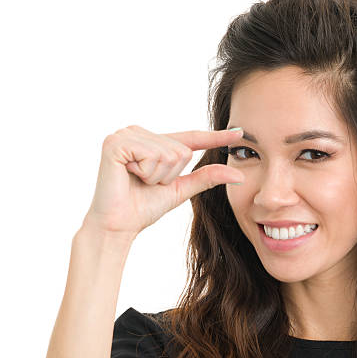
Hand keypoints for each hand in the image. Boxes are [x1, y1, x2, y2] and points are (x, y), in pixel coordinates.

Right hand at [81, 124, 243, 237]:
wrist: (118, 225)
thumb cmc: (144, 207)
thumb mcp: (181, 189)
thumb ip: (206, 177)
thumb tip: (239, 174)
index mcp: (155, 142)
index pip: (192, 138)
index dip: (216, 137)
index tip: (240, 133)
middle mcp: (140, 132)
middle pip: (182, 150)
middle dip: (170, 175)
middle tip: (147, 183)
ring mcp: (126, 134)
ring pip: (170, 154)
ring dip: (158, 176)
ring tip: (137, 180)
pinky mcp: (116, 143)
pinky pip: (152, 156)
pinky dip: (146, 173)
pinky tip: (128, 175)